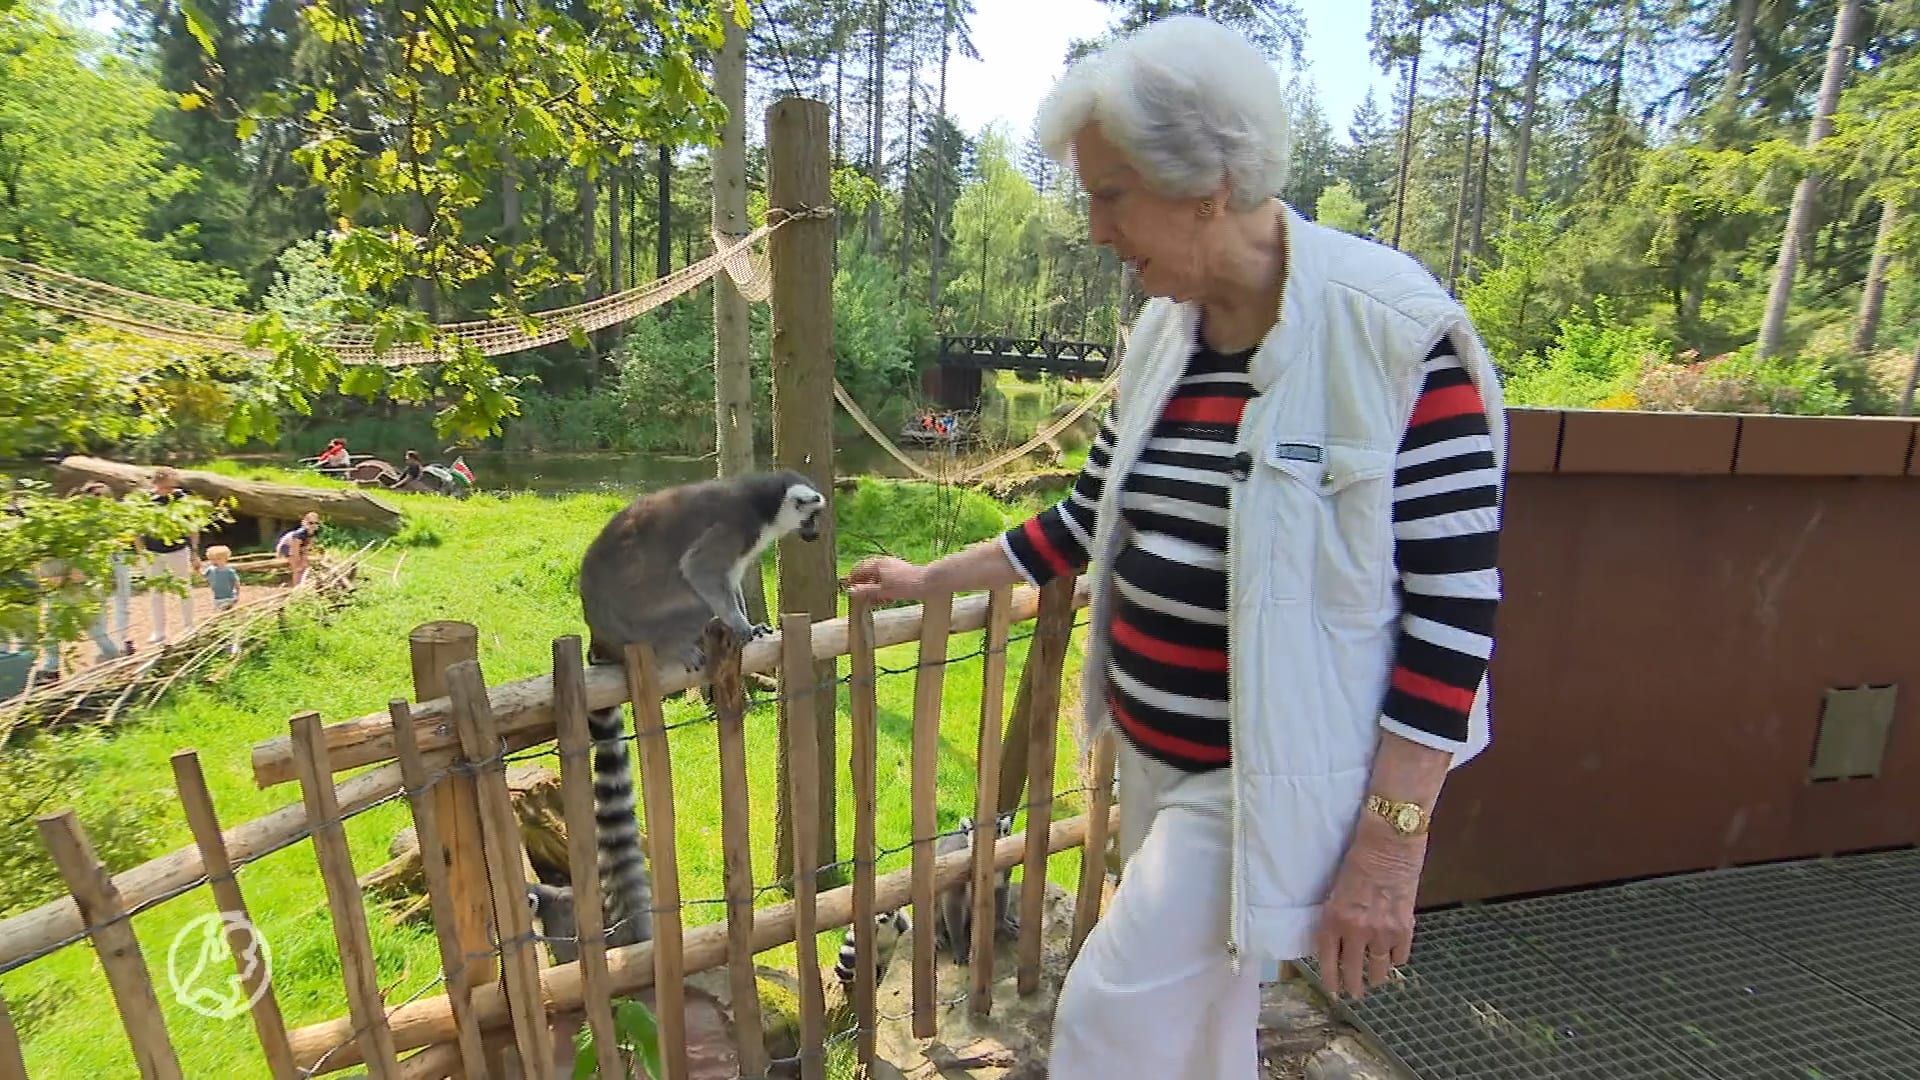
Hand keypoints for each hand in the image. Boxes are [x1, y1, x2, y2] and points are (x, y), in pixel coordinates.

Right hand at [846, 556, 928, 602]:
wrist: (929, 582)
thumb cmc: (905, 586)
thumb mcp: (883, 591)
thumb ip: (866, 591)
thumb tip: (851, 591)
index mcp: (877, 564)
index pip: (858, 569)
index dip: (852, 580)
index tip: (849, 591)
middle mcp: (884, 562)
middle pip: (867, 572)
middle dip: (864, 585)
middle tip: (862, 598)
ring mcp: (893, 566)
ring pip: (878, 577)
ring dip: (874, 588)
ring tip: (875, 600)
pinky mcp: (901, 572)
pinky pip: (887, 579)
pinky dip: (883, 588)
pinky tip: (887, 598)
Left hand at [1314, 821, 1426, 999]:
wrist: (1389, 842)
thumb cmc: (1357, 857)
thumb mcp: (1335, 889)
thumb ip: (1336, 916)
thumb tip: (1336, 939)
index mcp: (1333, 919)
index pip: (1327, 960)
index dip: (1330, 979)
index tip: (1332, 989)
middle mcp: (1356, 931)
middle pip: (1353, 971)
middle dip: (1353, 986)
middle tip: (1354, 993)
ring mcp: (1382, 931)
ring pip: (1378, 969)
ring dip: (1376, 977)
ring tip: (1374, 981)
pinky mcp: (1405, 927)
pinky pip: (1400, 955)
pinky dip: (1396, 960)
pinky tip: (1393, 960)